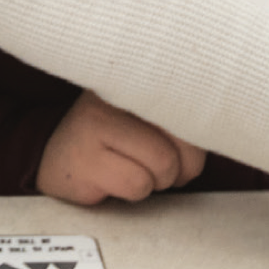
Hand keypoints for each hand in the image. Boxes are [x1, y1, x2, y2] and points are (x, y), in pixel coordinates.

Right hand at [36, 90, 205, 205]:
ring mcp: (96, 125)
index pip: (189, 102)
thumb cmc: (111, 139)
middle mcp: (115, 95)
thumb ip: (177, 115)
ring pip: (162, 165)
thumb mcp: (144, 114)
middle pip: (185, 139)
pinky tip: (113, 178)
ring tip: (132, 168)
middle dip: (180, 165)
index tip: (188, 142)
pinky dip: (133, 190)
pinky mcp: (86, 160)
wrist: (53, 156)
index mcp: (136, 79)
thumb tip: (215, 131)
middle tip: (160, 165)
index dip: (196, 133)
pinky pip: (137, 184)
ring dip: (154, 180)